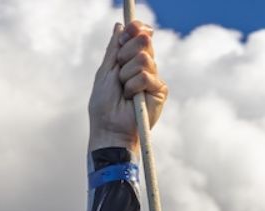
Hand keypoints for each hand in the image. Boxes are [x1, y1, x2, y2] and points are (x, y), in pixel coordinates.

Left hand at [88, 20, 167, 153]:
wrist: (110, 129)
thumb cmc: (104, 105)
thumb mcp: (105, 71)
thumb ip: (113, 49)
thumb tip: (119, 26)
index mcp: (131, 60)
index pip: (140, 35)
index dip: (135, 29)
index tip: (127, 30)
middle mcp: (145, 66)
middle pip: (143, 41)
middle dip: (125, 54)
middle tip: (118, 74)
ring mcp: (153, 78)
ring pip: (143, 59)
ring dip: (126, 75)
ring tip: (124, 91)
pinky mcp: (160, 91)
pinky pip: (146, 76)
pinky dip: (133, 87)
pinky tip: (131, 99)